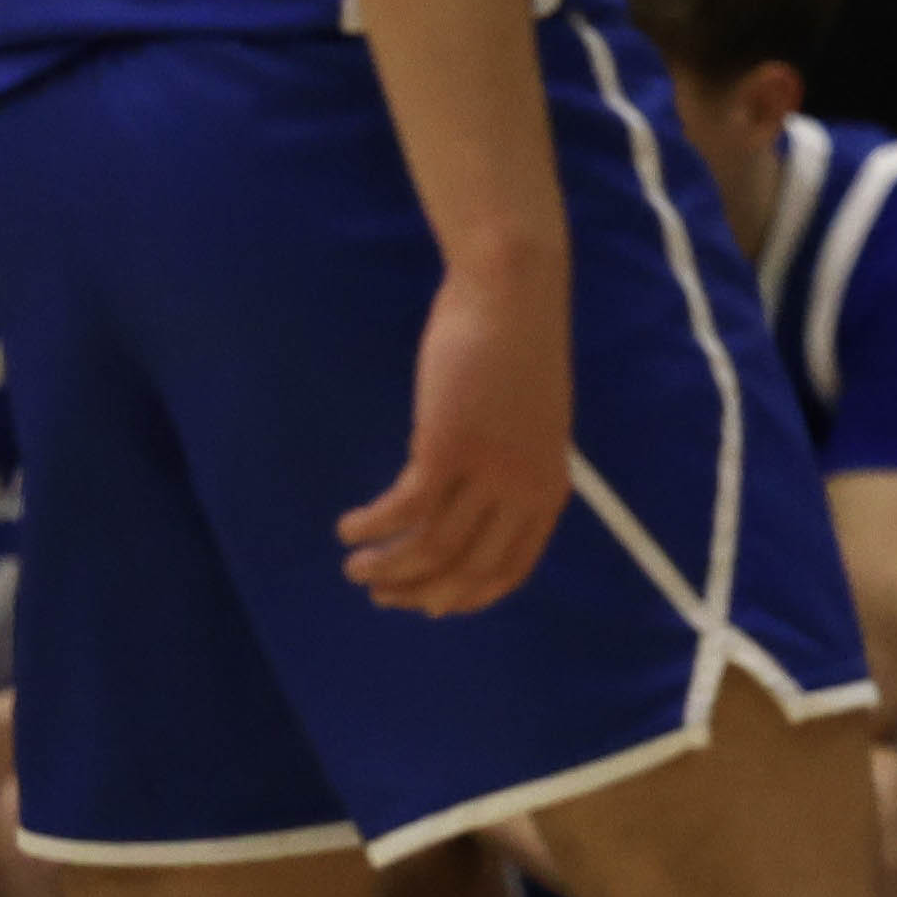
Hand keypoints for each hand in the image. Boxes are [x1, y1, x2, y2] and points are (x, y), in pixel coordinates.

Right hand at [339, 238, 573, 614]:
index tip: (430, 606)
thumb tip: (471, 507)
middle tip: (381, 595)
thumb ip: (511, 468)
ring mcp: (486, 471)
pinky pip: (401, 510)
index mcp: (548, 488)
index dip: (465, 596)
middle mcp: (521, 489)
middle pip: (464, 571)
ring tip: (356, 569)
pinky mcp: (446, 447)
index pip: (508, 570)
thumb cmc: (517, 346)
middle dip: (417, 593)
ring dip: (386, 569)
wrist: (512, 289)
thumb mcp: (530, 422)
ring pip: (428, 549)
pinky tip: (349, 527)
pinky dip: (371, 526)